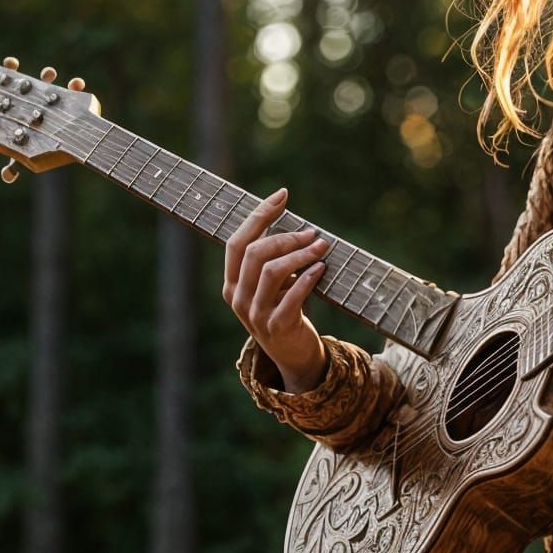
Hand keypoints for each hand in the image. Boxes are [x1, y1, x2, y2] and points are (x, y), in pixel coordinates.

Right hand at [224, 187, 328, 391]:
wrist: (294, 356)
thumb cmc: (284, 312)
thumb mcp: (271, 286)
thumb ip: (272, 259)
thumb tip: (293, 222)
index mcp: (231, 284)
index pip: (237, 241)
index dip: (259, 215)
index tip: (282, 195)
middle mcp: (238, 298)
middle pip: (254, 252)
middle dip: (285, 236)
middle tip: (312, 232)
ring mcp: (255, 314)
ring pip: (271, 271)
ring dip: (299, 254)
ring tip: (321, 247)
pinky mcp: (277, 327)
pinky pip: (292, 296)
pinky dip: (308, 278)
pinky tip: (321, 268)